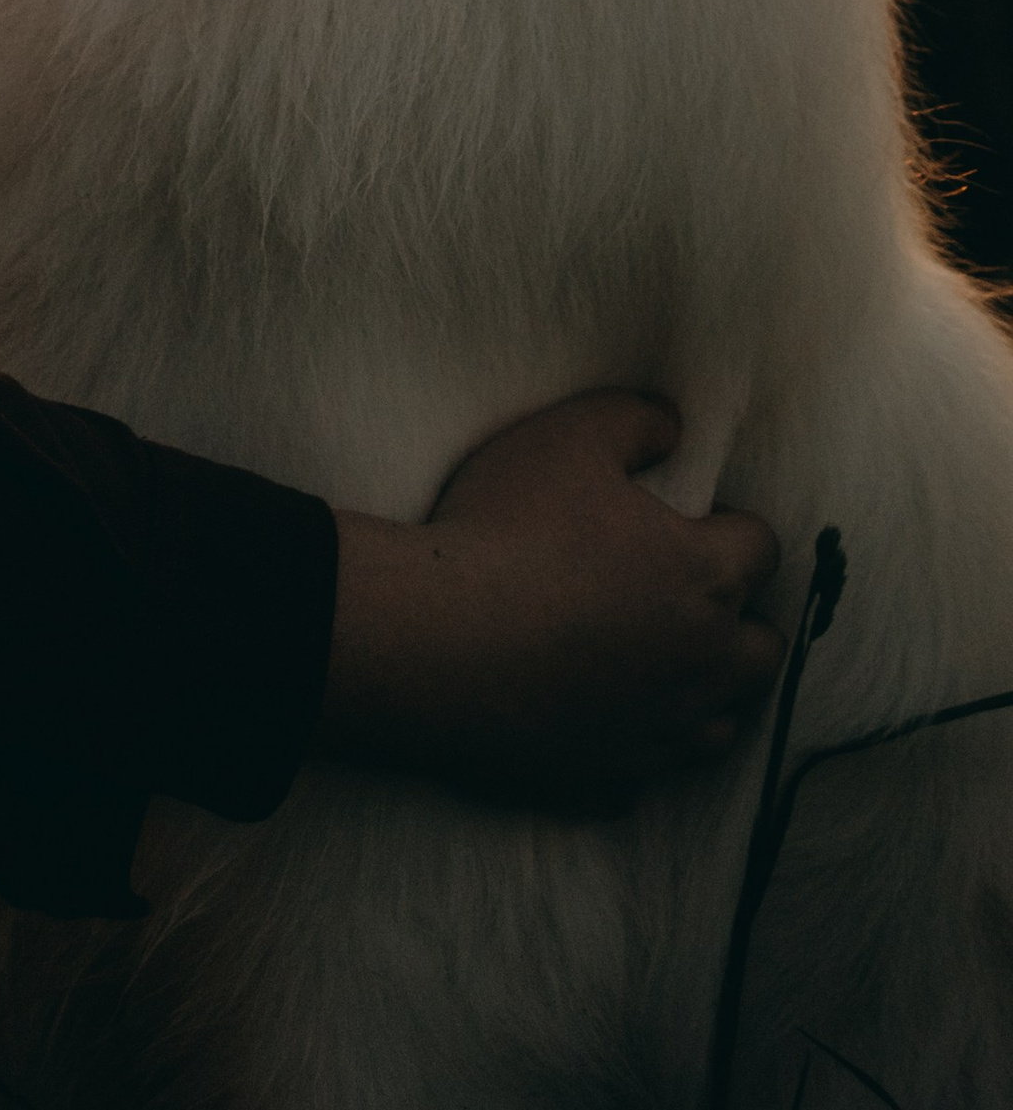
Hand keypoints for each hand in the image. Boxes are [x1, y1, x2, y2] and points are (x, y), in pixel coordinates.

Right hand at [318, 389, 782, 807]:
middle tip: (682, 592)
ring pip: (722, 725)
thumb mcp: (567, 437)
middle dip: (739, 619)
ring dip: (704, 692)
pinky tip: (605, 721)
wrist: (435, 644)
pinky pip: (648, 776)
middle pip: (763, 650)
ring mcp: (658, 732)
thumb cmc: (505, 529)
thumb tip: (674, 426)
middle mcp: (702, 664)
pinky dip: (639, 748)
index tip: (691, 517)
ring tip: (657, 661)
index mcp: (704, 577)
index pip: (761, 548)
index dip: (729, 526)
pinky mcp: (608, 778)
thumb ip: (635, 420)